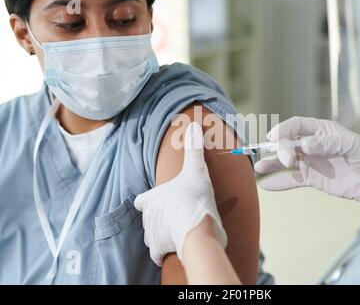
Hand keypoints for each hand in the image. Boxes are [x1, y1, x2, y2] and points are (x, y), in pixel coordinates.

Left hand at [134, 122, 226, 265]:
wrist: (196, 229)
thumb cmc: (194, 199)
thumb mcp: (196, 170)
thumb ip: (193, 150)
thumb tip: (194, 126)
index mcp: (151, 198)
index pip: (141, 201)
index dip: (147, 201)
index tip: (157, 201)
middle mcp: (146, 217)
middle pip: (148, 218)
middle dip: (158, 218)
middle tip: (175, 216)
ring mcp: (151, 234)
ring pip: (151, 236)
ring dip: (161, 233)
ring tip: (177, 230)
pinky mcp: (159, 251)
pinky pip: (157, 253)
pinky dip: (164, 250)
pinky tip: (175, 246)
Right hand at [255, 117, 359, 204]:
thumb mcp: (354, 145)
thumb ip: (328, 144)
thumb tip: (305, 145)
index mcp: (323, 131)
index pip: (297, 125)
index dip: (284, 129)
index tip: (274, 137)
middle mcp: (314, 145)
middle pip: (288, 143)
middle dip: (281, 149)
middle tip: (285, 159)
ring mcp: (312, 163)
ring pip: (286, 161)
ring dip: (272, 163)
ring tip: (258, 168)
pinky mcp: (314, 180)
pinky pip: (292, 181)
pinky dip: (279, 183)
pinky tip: (266, 185)